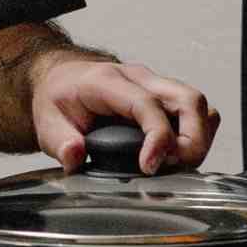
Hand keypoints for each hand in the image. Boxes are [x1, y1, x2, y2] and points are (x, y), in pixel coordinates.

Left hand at [30, 54, 214, 170]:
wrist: (61, 79)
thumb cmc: (59, 98)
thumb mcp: (47, 121)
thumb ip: (60, 141)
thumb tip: (74, 156)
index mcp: (108, 81)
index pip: (147, 104)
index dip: (157, 137)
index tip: (150, 166)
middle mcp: (139, 78)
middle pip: (188, 99)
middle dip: (192, 139)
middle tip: (175, 168)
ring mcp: (155, 85)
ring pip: (197, 104)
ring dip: (199, 137)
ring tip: (178, 164)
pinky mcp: (164, 97)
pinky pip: (196, 111)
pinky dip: (198, 134)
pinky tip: (178, 155)